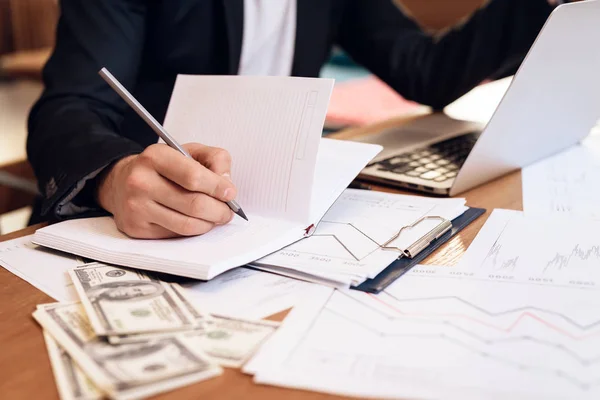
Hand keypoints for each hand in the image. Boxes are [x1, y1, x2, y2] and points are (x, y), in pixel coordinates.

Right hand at [96, 143, 236, 238]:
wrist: (121, 182)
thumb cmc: (161, 167)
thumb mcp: (188, 151)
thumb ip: (215, 159)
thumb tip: (226, 183)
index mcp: (155, 157)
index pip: (194, 177)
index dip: (218, 187)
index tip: (230, 193)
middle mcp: (141, 181)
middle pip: (194, 204)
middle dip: (219, 210)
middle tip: (227, 211)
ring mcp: (136, 207)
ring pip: (187, 225)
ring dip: (209, 224)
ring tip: (215, 217)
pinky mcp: (136, 228)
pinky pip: (175, 235)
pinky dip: (192, 231)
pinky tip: (195, 221)